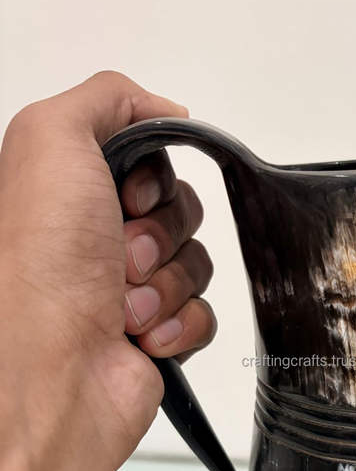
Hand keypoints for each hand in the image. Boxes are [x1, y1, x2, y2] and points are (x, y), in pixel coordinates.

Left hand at [0, 71, 216, 470]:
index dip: (152, 177)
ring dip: (167, 282)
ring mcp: (127, 291)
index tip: (126, 196)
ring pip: (197, 262)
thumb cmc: (37, 264)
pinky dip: (179, 323)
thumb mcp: (51, 137)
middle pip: (181, 210)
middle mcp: (94, 240)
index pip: (150, 162)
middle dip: (160, 232)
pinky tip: (140, 336)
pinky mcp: (154, 336)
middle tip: (120, 256)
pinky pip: (204, 313)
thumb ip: (108, 98)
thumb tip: (164, 107)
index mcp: (68, 193)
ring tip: (124, 305)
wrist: (48, 373)